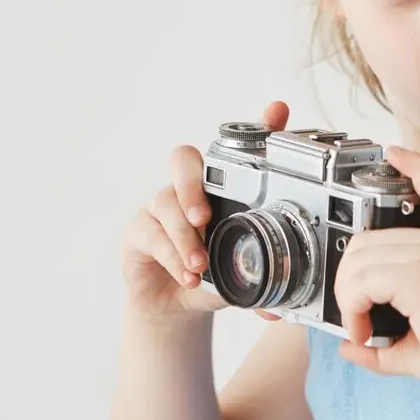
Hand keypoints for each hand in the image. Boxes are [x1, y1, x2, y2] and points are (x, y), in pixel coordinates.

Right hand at [120, 100, 291, 321]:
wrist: (174, 307)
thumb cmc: (212, 277)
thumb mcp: (241, 275)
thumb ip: (261, 280)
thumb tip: (281, 302)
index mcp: (222, 189)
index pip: (237, 149)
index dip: (258, 126)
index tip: (278, 112)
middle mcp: (189, 189)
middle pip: (183, 158)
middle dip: (192, 183)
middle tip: (205, 216)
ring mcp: (160, 205)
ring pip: (164, 201)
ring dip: (183, 236)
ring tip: (199, 265)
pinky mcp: (138, 229)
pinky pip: (149, 231)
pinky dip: (170, 254)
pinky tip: (187, 275)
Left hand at [332, 146, 419, 409]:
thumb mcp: (415, 343)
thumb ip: (380, 342)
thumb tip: (347, 346)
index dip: (415, 165)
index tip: (394, 152)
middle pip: (365, 240)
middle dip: (347, 282)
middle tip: (358, 319)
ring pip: (358, 259)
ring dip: (347, 298)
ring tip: (362, 329)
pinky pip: (364, 277)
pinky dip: (353, 306)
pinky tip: (364, 331)